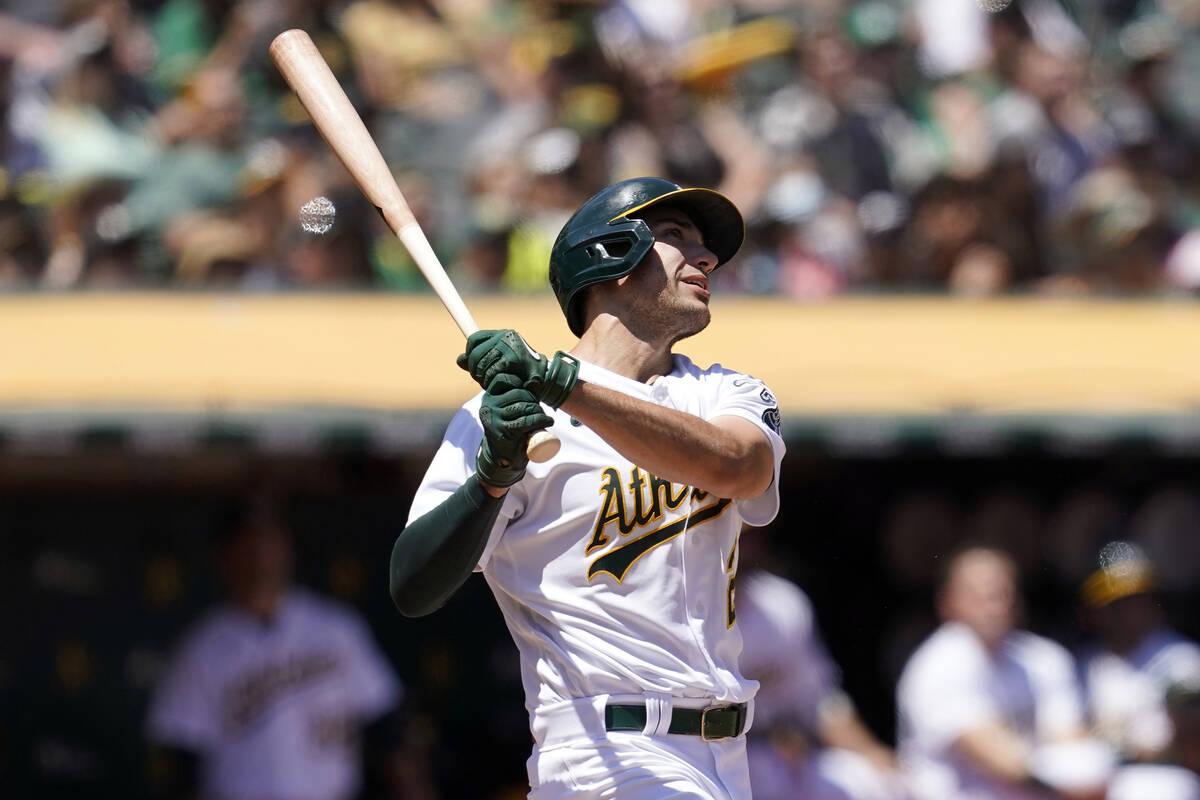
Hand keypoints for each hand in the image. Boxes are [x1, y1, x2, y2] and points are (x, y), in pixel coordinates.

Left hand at [458, 330, 578, 407]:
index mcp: (503, 334)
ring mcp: (509, 346)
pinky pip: (491, 372)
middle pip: (475, 353)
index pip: (475, 339)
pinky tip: (497, 385)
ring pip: (481, 364)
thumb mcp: (499, 363)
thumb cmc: (521, 372)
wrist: (544, 380)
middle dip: (475, 370)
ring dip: (482, 378)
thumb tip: (460, 360)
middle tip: (482, 379)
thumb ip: (480, 361)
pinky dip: (490, 382)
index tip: (474, 366)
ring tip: (491, 383)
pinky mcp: (512, 358)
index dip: (469, 353)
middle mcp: (505, 336)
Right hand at [475, 385, 551, 487]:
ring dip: (539, 411)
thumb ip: (523, 393)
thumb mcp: (513, 409)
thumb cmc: (511, 429)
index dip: (519, 383)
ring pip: (524, 407)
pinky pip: (526, 421)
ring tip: (544, 418)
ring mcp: (494, 419)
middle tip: (540, 411)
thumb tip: (537, 379)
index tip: (529, 395)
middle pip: (518, 393)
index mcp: (489, 397)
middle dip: (534, 401)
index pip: (503, 379)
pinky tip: (548, 422)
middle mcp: (488, 406)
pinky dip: (541, 420)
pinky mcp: (502, 432)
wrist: (503, 458)